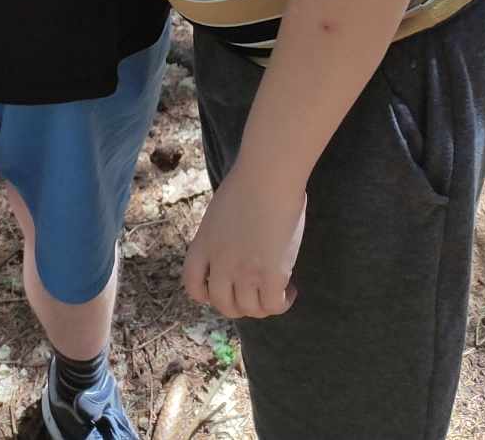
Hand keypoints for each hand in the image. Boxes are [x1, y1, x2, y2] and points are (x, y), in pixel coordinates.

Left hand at [182, 166, 305, 320]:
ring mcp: (245, 271)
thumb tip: (234, 251)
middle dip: (239, 305)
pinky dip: (283, 303)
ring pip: (250, 310)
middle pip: (224, 305)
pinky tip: (291, 289)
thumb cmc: (248, 182)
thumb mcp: (218, 213)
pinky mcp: (272, 274)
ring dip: (263, 306)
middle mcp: (220, 263)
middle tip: (255, 293)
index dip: (207, 295)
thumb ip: (219, 238)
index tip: (224, 289)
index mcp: (203, 246)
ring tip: (277, 291)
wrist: (268, 174)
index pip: (193, 287)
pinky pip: (273, 305)